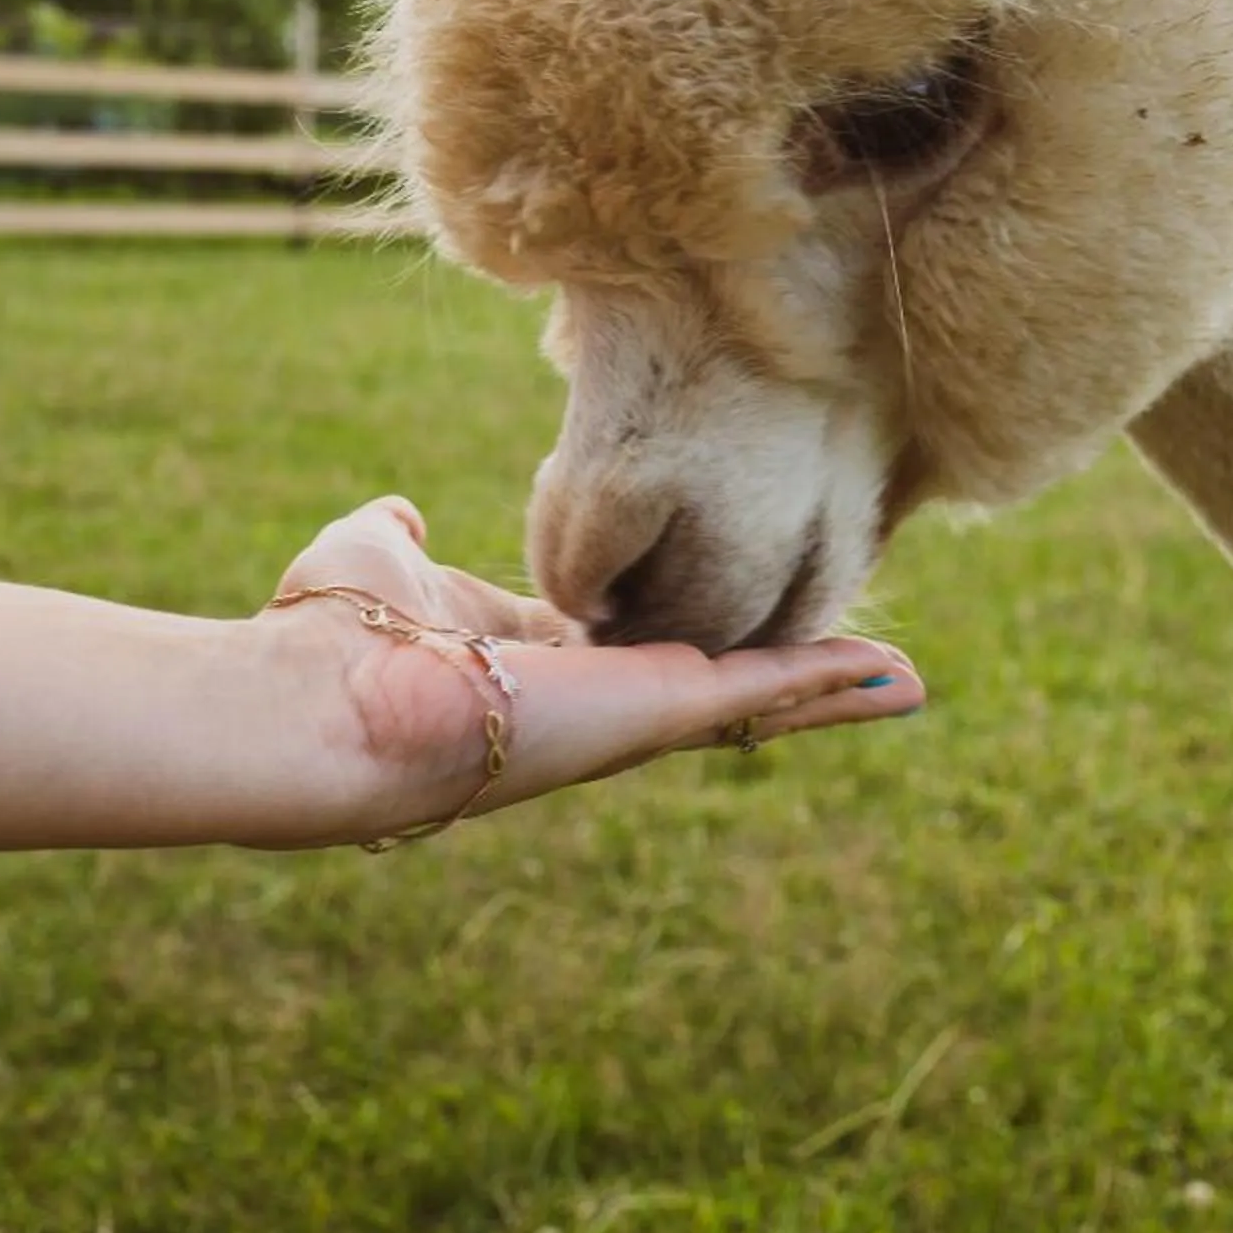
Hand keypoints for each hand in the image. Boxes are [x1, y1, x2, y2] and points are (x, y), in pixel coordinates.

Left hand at [261, 496, 924, 845]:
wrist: (324, 710)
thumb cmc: (332, 646)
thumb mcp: (375, 564)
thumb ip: (397, 545)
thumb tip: (397, 520)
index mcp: (544, 666)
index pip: (639, 645)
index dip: (697, 626)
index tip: (745, 611)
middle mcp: (599, 701)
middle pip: (722, 680)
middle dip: (794, 678)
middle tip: (869, 674)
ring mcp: (632, 712)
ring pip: (758, 696)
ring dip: (832, 686)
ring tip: (908, 684)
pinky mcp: (653, 709)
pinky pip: (762, 691)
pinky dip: (830, 682)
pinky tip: (894, 678)